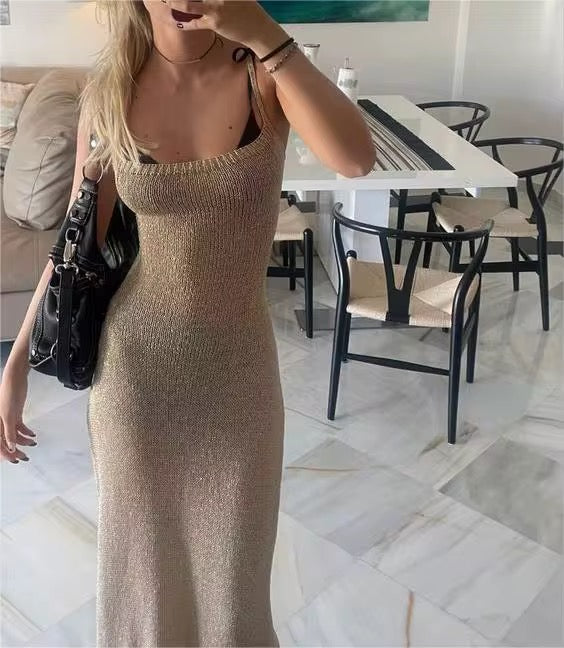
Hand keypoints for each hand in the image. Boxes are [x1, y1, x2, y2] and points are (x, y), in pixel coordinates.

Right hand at [0, 367, 35, 463]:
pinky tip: (32, 435)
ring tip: (33, 443)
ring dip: (23, 441)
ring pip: (14, 435)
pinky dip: (26, 432)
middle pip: (7, 441)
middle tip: (25, 457)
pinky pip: (19, 427)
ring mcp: (7, 419)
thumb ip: (9, 432)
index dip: (6, 454)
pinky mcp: (15, 414)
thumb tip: (10, 447)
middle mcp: (0, 423)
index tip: (15, 460)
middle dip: (15, 450)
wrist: (15, 379)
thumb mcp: (8, 415)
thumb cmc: (8, 394)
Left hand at [173, 0, 288, 55]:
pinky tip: (174, 18)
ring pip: (187, 4)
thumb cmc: (246, 8)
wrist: (258, 28)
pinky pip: (193, 22)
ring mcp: (215, 7)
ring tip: (163, 1)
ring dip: (173, 2)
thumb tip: (195, 0)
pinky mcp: (214, 23)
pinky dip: (181, 21)